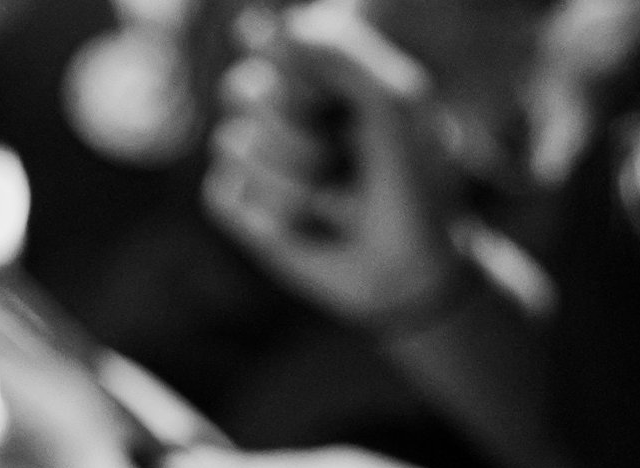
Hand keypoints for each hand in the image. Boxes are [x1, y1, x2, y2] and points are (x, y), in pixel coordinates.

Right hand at [205, 4, 467, 327]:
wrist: (411, 271)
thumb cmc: (415, 184)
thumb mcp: (394, 106)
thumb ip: (342, 51)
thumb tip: (266, 24)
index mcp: (317, 75)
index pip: (272, 44)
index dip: (298, 80)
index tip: (331, 104)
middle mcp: (281, 110)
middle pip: (240, 90)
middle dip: (292, 134)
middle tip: (336, 162)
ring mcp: (256, 158)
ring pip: (231, 146)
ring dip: (289, 183)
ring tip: (331, 203)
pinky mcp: (241, 207)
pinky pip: (224, 196)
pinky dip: (270, 216)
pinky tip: (302, 229)